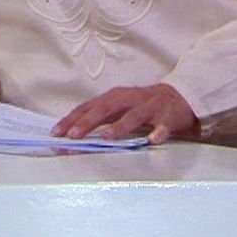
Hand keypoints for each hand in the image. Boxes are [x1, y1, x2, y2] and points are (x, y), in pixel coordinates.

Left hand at [52, 83, 199, 145]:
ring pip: (133, 116)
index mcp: (114, 98)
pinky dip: (158, 132)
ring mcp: (149, 107)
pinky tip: (153, 140)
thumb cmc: (142, 106)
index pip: (88, 107)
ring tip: (107, 137)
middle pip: (106, 109)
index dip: (71, 119)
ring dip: (119, 126)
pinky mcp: (168, 116)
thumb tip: (73, 134)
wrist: (180, 97)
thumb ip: (100, 119)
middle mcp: (129, 99)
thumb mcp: (119, 108)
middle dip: (88, 122)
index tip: (56, 133)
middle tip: (74, 135)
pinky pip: (163, 125)